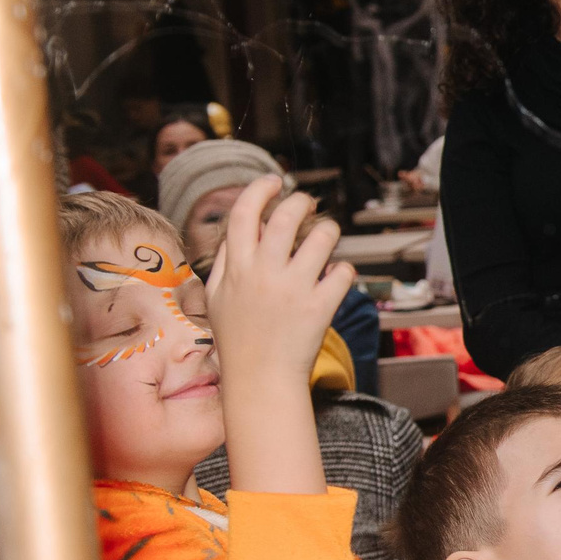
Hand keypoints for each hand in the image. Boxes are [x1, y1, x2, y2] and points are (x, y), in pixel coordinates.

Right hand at [203, 176, 352, 385]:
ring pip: (322, 237)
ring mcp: (293, 289)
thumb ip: (225, 263)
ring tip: (326, 238)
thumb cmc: (238, 338)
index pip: (244, 213)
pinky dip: (343, 271)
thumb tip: (238, 232)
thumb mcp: (217, 298)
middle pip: (286, 216)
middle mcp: (263, 273)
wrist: (260, 378)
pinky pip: (343, 272)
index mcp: (236, 268)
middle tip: (307, 204)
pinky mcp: (320, 306)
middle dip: (300, 201)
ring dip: (328, 231)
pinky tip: (336, 279)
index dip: (259, 189)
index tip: (274, 180)